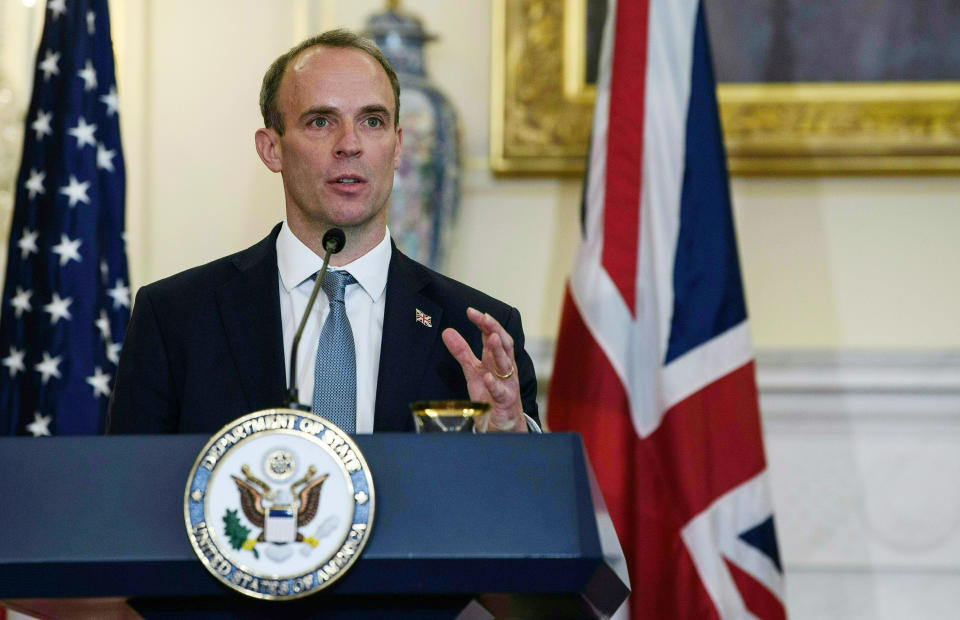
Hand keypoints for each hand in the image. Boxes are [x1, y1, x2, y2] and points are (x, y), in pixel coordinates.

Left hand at [441, 307, 527, 432]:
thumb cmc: (490, 395)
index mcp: (496, 359)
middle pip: (503, 344)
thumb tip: (447, 331)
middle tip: (484, 318)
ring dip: (499, 351)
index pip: (493, 335)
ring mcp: (507, 384)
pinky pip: (501, 392)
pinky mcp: (506, 402)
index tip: (471, 312)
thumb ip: (462, 352)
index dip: (484, 323)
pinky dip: (495, 384)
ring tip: (491, 338)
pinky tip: (488, 377)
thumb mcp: (473, 371)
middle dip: (494, 329)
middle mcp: (505, 368)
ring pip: (506, 365)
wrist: (501, 424)